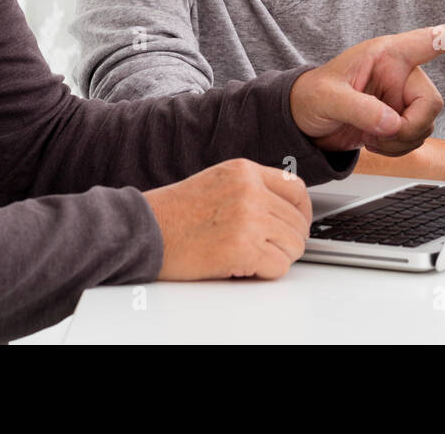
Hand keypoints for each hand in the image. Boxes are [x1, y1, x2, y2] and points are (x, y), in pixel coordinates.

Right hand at [142, 159, 311, 279]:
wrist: (143, 230)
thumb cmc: (173, 213)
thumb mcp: (217, 182)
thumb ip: (251, 189)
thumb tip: (283, 212)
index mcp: (245, 171)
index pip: (296, 190)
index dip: (302, 213)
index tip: (296, 226)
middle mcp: (251, 190)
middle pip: (298, 222)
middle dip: (288, 241)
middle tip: (269, 251)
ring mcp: (249, 218)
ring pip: (294, 245)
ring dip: (278, 257)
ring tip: (252, 259)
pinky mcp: (243, 248)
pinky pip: (279, 266)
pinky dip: (266, 272)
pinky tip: (243, 267)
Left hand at [290, 15, 444, 155]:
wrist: (305, 121)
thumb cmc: (311, 96)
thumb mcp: (328, 98)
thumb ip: (360, 109)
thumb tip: (391, 123)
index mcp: (386, 55)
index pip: (428, 41)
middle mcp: (400, 74)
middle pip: (431, 104)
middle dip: (409, 127)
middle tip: (379, 134)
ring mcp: (402, 98)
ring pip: (426, 126)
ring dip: (400, 140)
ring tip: (369, 135)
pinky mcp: (401, 119)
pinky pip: (416, 139)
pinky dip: (397, 147)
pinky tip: (374, 140)